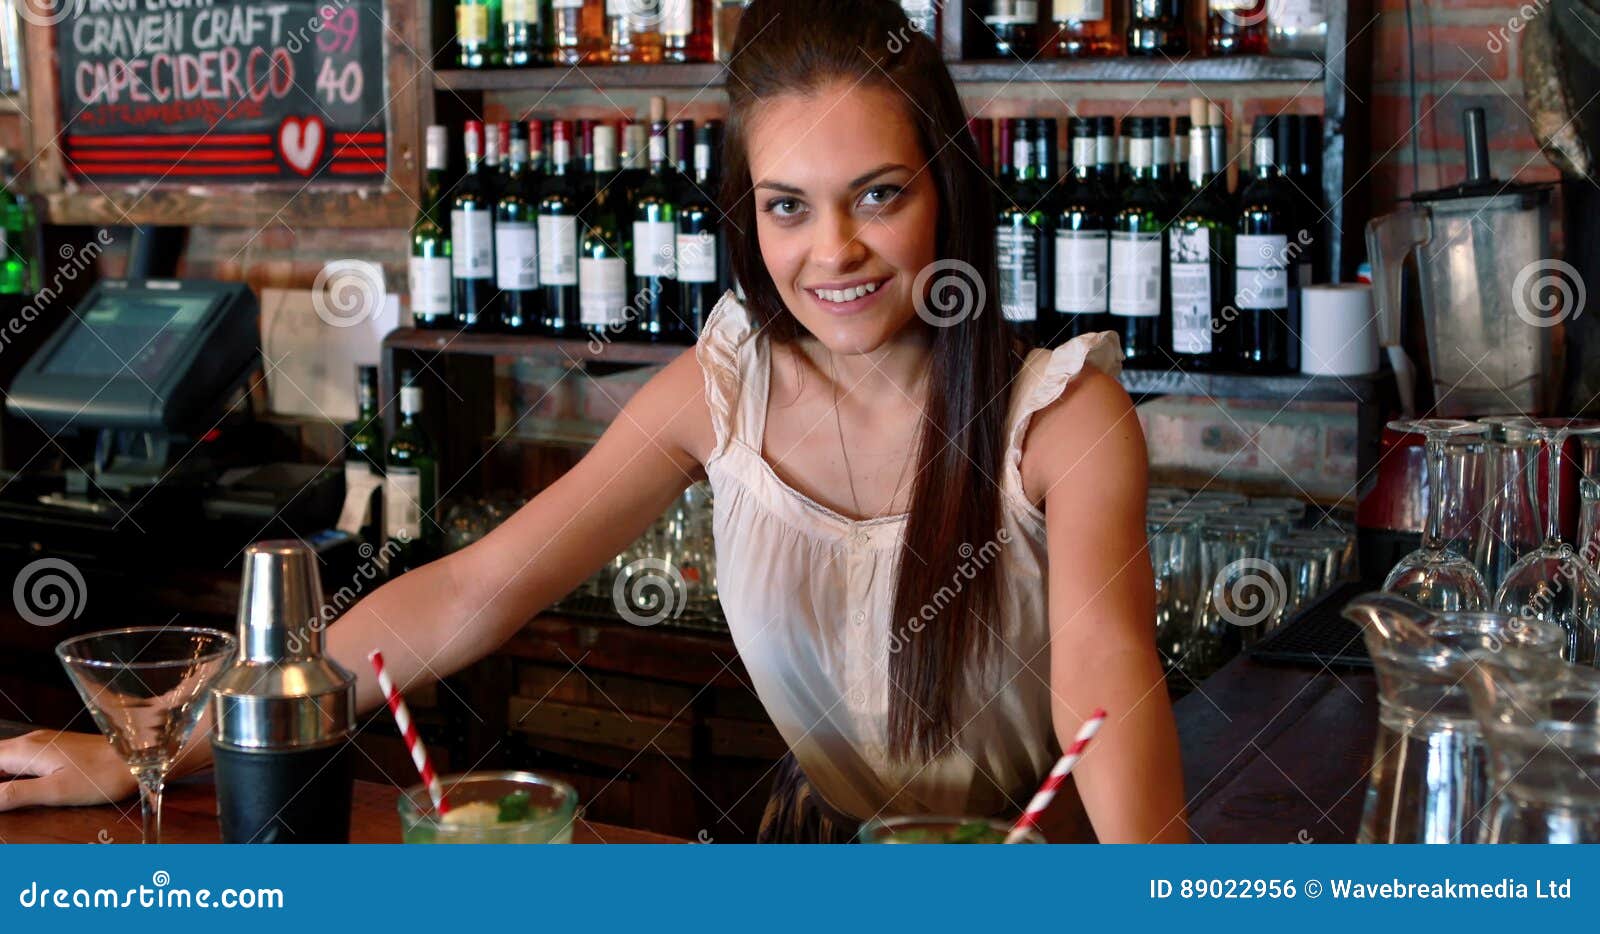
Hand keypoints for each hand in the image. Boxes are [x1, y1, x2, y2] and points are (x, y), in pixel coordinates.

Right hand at [0, 730, 136, 810]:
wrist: (138, 755)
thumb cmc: (101, 776)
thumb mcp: (55, 791)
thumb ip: (14, 795)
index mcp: (23, 750)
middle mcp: (28, 741)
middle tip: (0, 800)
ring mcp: (42, 742)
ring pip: (4, 756)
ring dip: (0, 775)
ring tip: (4, 797)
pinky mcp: (55, 748)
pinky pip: (18, 757)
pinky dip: (7, 771)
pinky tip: (11, 786)